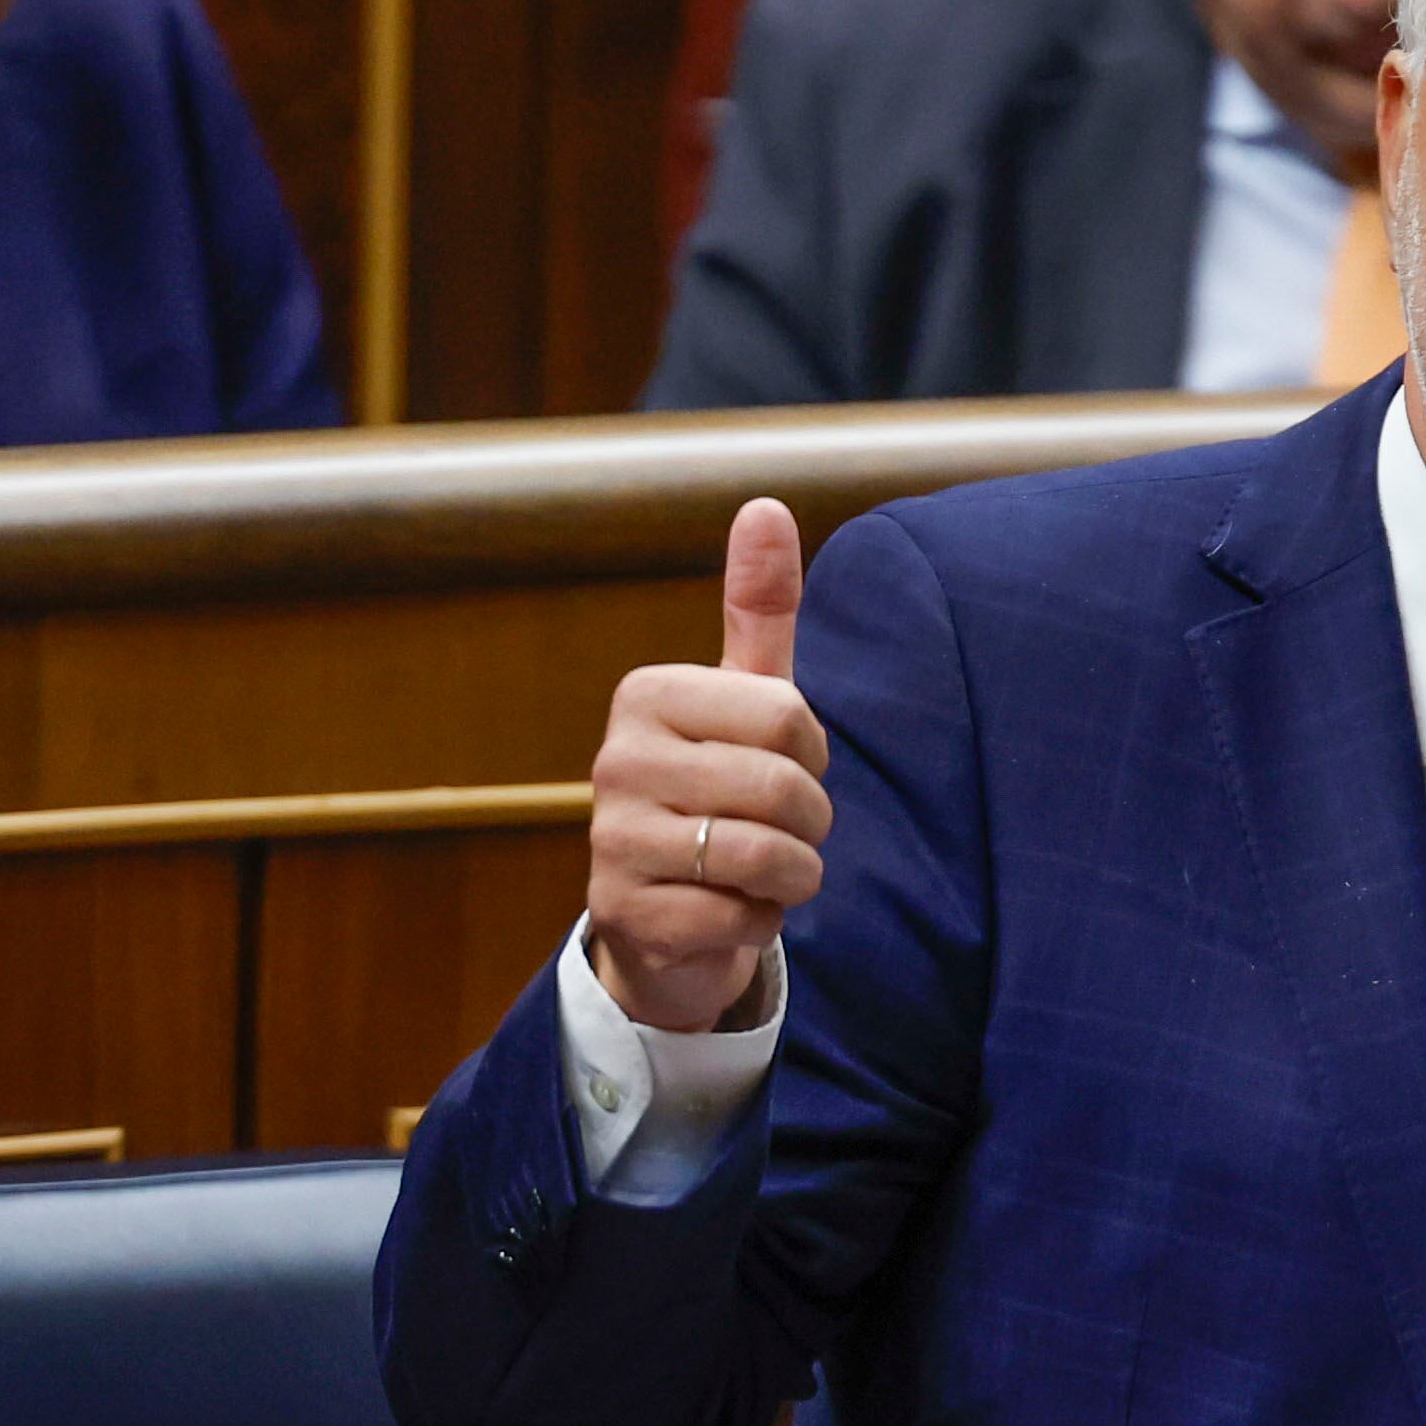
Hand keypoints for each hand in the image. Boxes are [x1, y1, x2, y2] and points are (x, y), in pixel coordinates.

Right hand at [585, 498, 831, 1033]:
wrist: (668, 916)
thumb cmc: (721, 789)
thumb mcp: (746, 697)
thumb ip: (760, 608)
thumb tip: (766, 504)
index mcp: (647, 695)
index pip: (788, 717)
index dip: (813, 753)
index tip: (784, 764)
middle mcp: (615, 760)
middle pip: (782, 788)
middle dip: (811, 821)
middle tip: (784, 828)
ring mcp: (612, 841)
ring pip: (765, 856)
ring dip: (793, 875)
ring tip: (763, 869)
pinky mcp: (626, 915)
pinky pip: (741, 918)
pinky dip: (760, 922)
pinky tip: (730, 910)